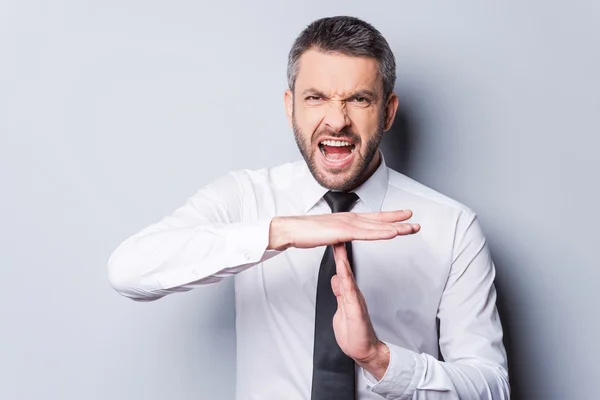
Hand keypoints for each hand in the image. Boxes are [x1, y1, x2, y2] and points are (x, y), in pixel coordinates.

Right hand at [268, 210, 419, 249]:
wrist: (290, 230)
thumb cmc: (304, 233)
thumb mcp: (326, 234)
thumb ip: (337, 236)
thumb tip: (341, 240)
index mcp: (346, 219)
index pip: (372, 218)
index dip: (389, 217)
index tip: (403, 217)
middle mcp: (349, 218)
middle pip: (379, 220)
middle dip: (399, 220)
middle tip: (415, 222)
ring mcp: (347, 224)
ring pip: (377, 226)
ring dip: (396, 227)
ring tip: (411, 228)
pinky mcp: (342, 231)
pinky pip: (366, 233)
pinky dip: (381, 233)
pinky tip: (393, 233)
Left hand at [331, 243, 389, 379]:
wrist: (365, 351)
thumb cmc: (354, 333)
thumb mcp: (342, 309)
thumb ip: (340, 293)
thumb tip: (336, 279)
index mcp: (349, 292)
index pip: (341, 269)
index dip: (337, 253)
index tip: (333, 238)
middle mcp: (353, 292)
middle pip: (345, 268)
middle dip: (341, 250)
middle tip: (337, 231)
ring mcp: (355, 299)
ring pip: (347, 275)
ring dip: (343, 259)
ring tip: (339, 243)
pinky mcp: (355, 308)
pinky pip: (349, 290)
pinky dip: (345, 277)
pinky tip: (342, 268)